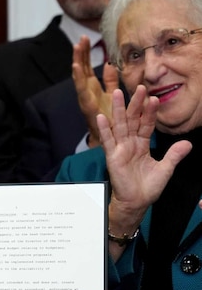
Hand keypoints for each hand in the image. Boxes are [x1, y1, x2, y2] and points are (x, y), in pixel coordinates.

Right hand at [71, 36, 119, 146]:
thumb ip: (110, 80)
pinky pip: (81, 88)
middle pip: (82, 68)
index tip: (85, 39)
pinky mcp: (86, 104)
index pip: (87, 66)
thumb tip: (111, 64)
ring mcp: (85, 97)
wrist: (109, 137)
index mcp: (92, 87)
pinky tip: (76, 66)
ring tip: (76, 47)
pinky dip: (78, 76)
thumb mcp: (112, 94)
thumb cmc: (110, 117)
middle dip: (81, 53)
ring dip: (77, 61)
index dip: (86, 53)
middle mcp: (86, 90)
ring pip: (79, 76)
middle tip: (81, 38)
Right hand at [100, 86, 189, 237]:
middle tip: (139, 88)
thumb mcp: (166, 169)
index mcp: (142, 145)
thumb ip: (174, 155)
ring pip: (120, 125)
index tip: (154, 98)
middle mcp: (130, 144)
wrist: (137, 202)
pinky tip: (102, 117)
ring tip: (117, 93)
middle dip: (135, 104)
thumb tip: (188, 143)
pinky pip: (107, 141)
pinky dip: (104, 129)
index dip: (150, 112)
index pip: (146, 124)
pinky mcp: (112, 157)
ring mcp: (120, 149)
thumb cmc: (148, 187)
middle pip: (132, 120)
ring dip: (118, 109)